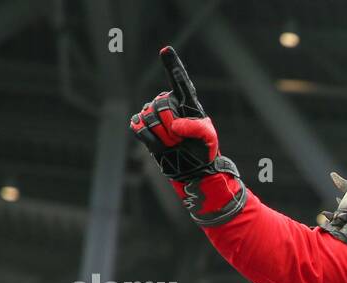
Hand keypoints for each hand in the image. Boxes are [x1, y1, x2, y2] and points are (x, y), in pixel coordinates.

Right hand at [130, 47, 220, 180]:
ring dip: (162, 136)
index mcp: (187, 102)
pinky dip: (149, 138)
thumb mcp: (208, 139)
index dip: (172, 65)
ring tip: (173, 143)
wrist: (191, 168)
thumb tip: (175, 125)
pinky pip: (137, 126)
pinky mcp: (143, 126)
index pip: (179, 81)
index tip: (166, 50)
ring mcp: (154, 113)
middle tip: (180, 140)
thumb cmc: (203, 150)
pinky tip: (159, 144)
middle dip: (170, 126)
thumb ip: (196, 128)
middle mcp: (169, 103)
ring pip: (148, 117)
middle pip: (161, 105)